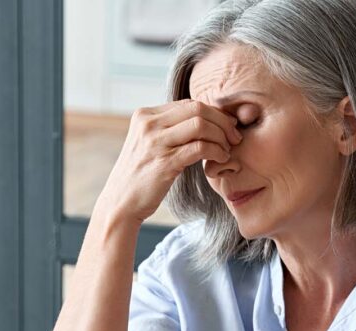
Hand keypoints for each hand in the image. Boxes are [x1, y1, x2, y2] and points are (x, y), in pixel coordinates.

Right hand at [94, 100, 241, 224]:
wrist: (120, 202)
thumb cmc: (140, 175)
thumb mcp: (149, 143)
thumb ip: (168, 129)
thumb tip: (202, 119)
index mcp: (145, 115)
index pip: (188, 103)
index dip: (213, 112)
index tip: (227, 126)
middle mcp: (148, 124)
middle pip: (197, 109)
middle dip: (222, 121)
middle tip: (234, 137)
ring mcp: (155, 143)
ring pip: (200, 125)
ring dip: (221, 136)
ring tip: (227, 149)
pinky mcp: (164, 163)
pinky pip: (200, 148)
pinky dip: (216, 151)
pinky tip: (221, 159)